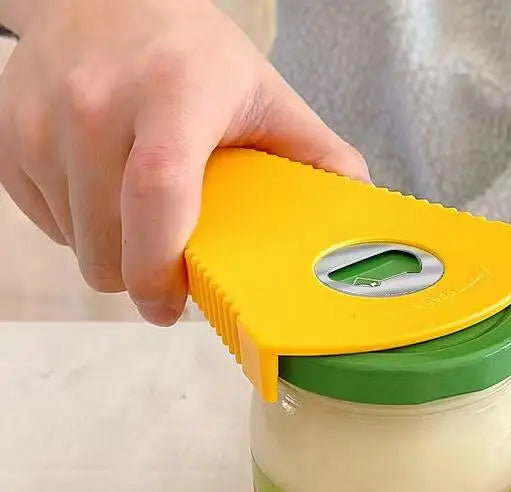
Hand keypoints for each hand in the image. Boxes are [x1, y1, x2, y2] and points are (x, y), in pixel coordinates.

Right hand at [0, 0, 366, 323]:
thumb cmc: (194, 56)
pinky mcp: (9, 138)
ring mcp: (41, 121)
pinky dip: (80, 230)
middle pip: (110, 244)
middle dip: (143, 280)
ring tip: (143, 220)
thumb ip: (322, 157)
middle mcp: (97, 103)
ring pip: (78, 246)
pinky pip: (47, 225)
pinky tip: (106, 195)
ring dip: (114, 255)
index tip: (173, 306)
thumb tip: (363, 217)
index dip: (163, 267)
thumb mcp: (269, 96)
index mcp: (174, 95)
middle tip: (173, 268)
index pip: (159, 192)